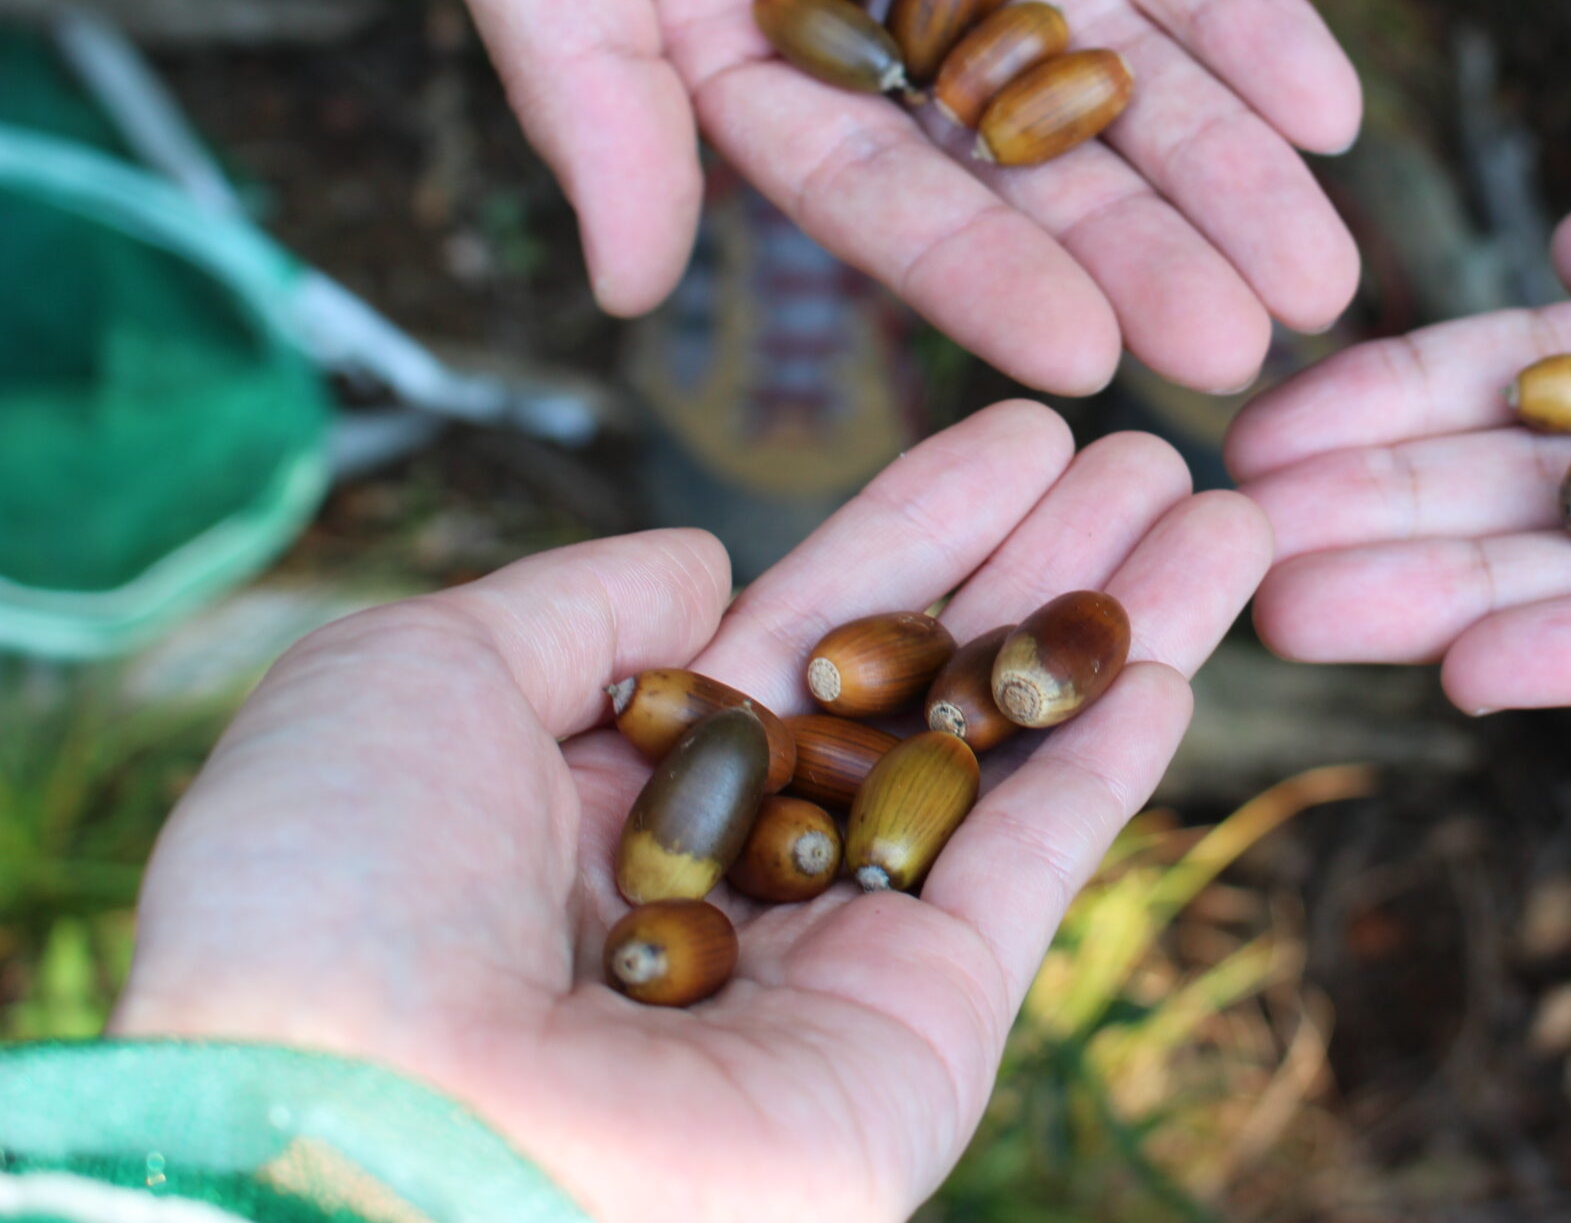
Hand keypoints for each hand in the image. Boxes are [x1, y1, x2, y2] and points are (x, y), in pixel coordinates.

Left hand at [113, 402, 1270, 1222]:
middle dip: (1044, 562)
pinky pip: (1027, 875)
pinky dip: (1103, 772)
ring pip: (1001, 760)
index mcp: (604, 790)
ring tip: (1220, 517)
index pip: (801, 621)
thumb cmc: (344, 903)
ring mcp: (832, 956)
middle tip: (1158, 453)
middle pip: (927, 679)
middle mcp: (733, 868)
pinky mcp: (917, 1031)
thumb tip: (707, 570)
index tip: (1020, 434)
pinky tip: (1169, 667)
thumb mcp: (410, 678)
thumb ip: (579, 606)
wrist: (376, 1141)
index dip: (918, 523)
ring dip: (1112, 635)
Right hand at [392, 0, 1360, 394]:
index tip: (1080, 357)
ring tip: (1315, 277)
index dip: (973, 272)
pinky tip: (1326, 116)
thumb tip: (630, 288)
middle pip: (1014, 152)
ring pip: (1114, 61)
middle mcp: (861, 0)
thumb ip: (580, 69)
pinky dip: (1249, 18)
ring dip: (1219, 168)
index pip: (862, 187)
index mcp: (716, 36)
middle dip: (1133, 251)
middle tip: (1240, 354)